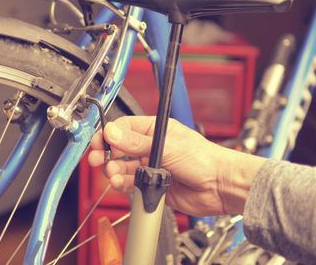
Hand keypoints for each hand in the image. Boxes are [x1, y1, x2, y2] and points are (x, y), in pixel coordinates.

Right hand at [88, 116, 265, 215]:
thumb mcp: (166, 146)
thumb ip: (136, 142)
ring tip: (114, 174)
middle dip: (107, 154)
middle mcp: (150, 148)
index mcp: (154, 130)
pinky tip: (122, 183)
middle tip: (96, 159)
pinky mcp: (153, 185)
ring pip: (124, 168)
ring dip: (115, 171)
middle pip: (119, 149)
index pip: (123, 128)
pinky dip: (124, 184)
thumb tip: (112, 132)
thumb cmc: (203, 159)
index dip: (108, 135)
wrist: (219, 186)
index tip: (98, 142)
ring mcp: (151, 167)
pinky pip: (132, 184)